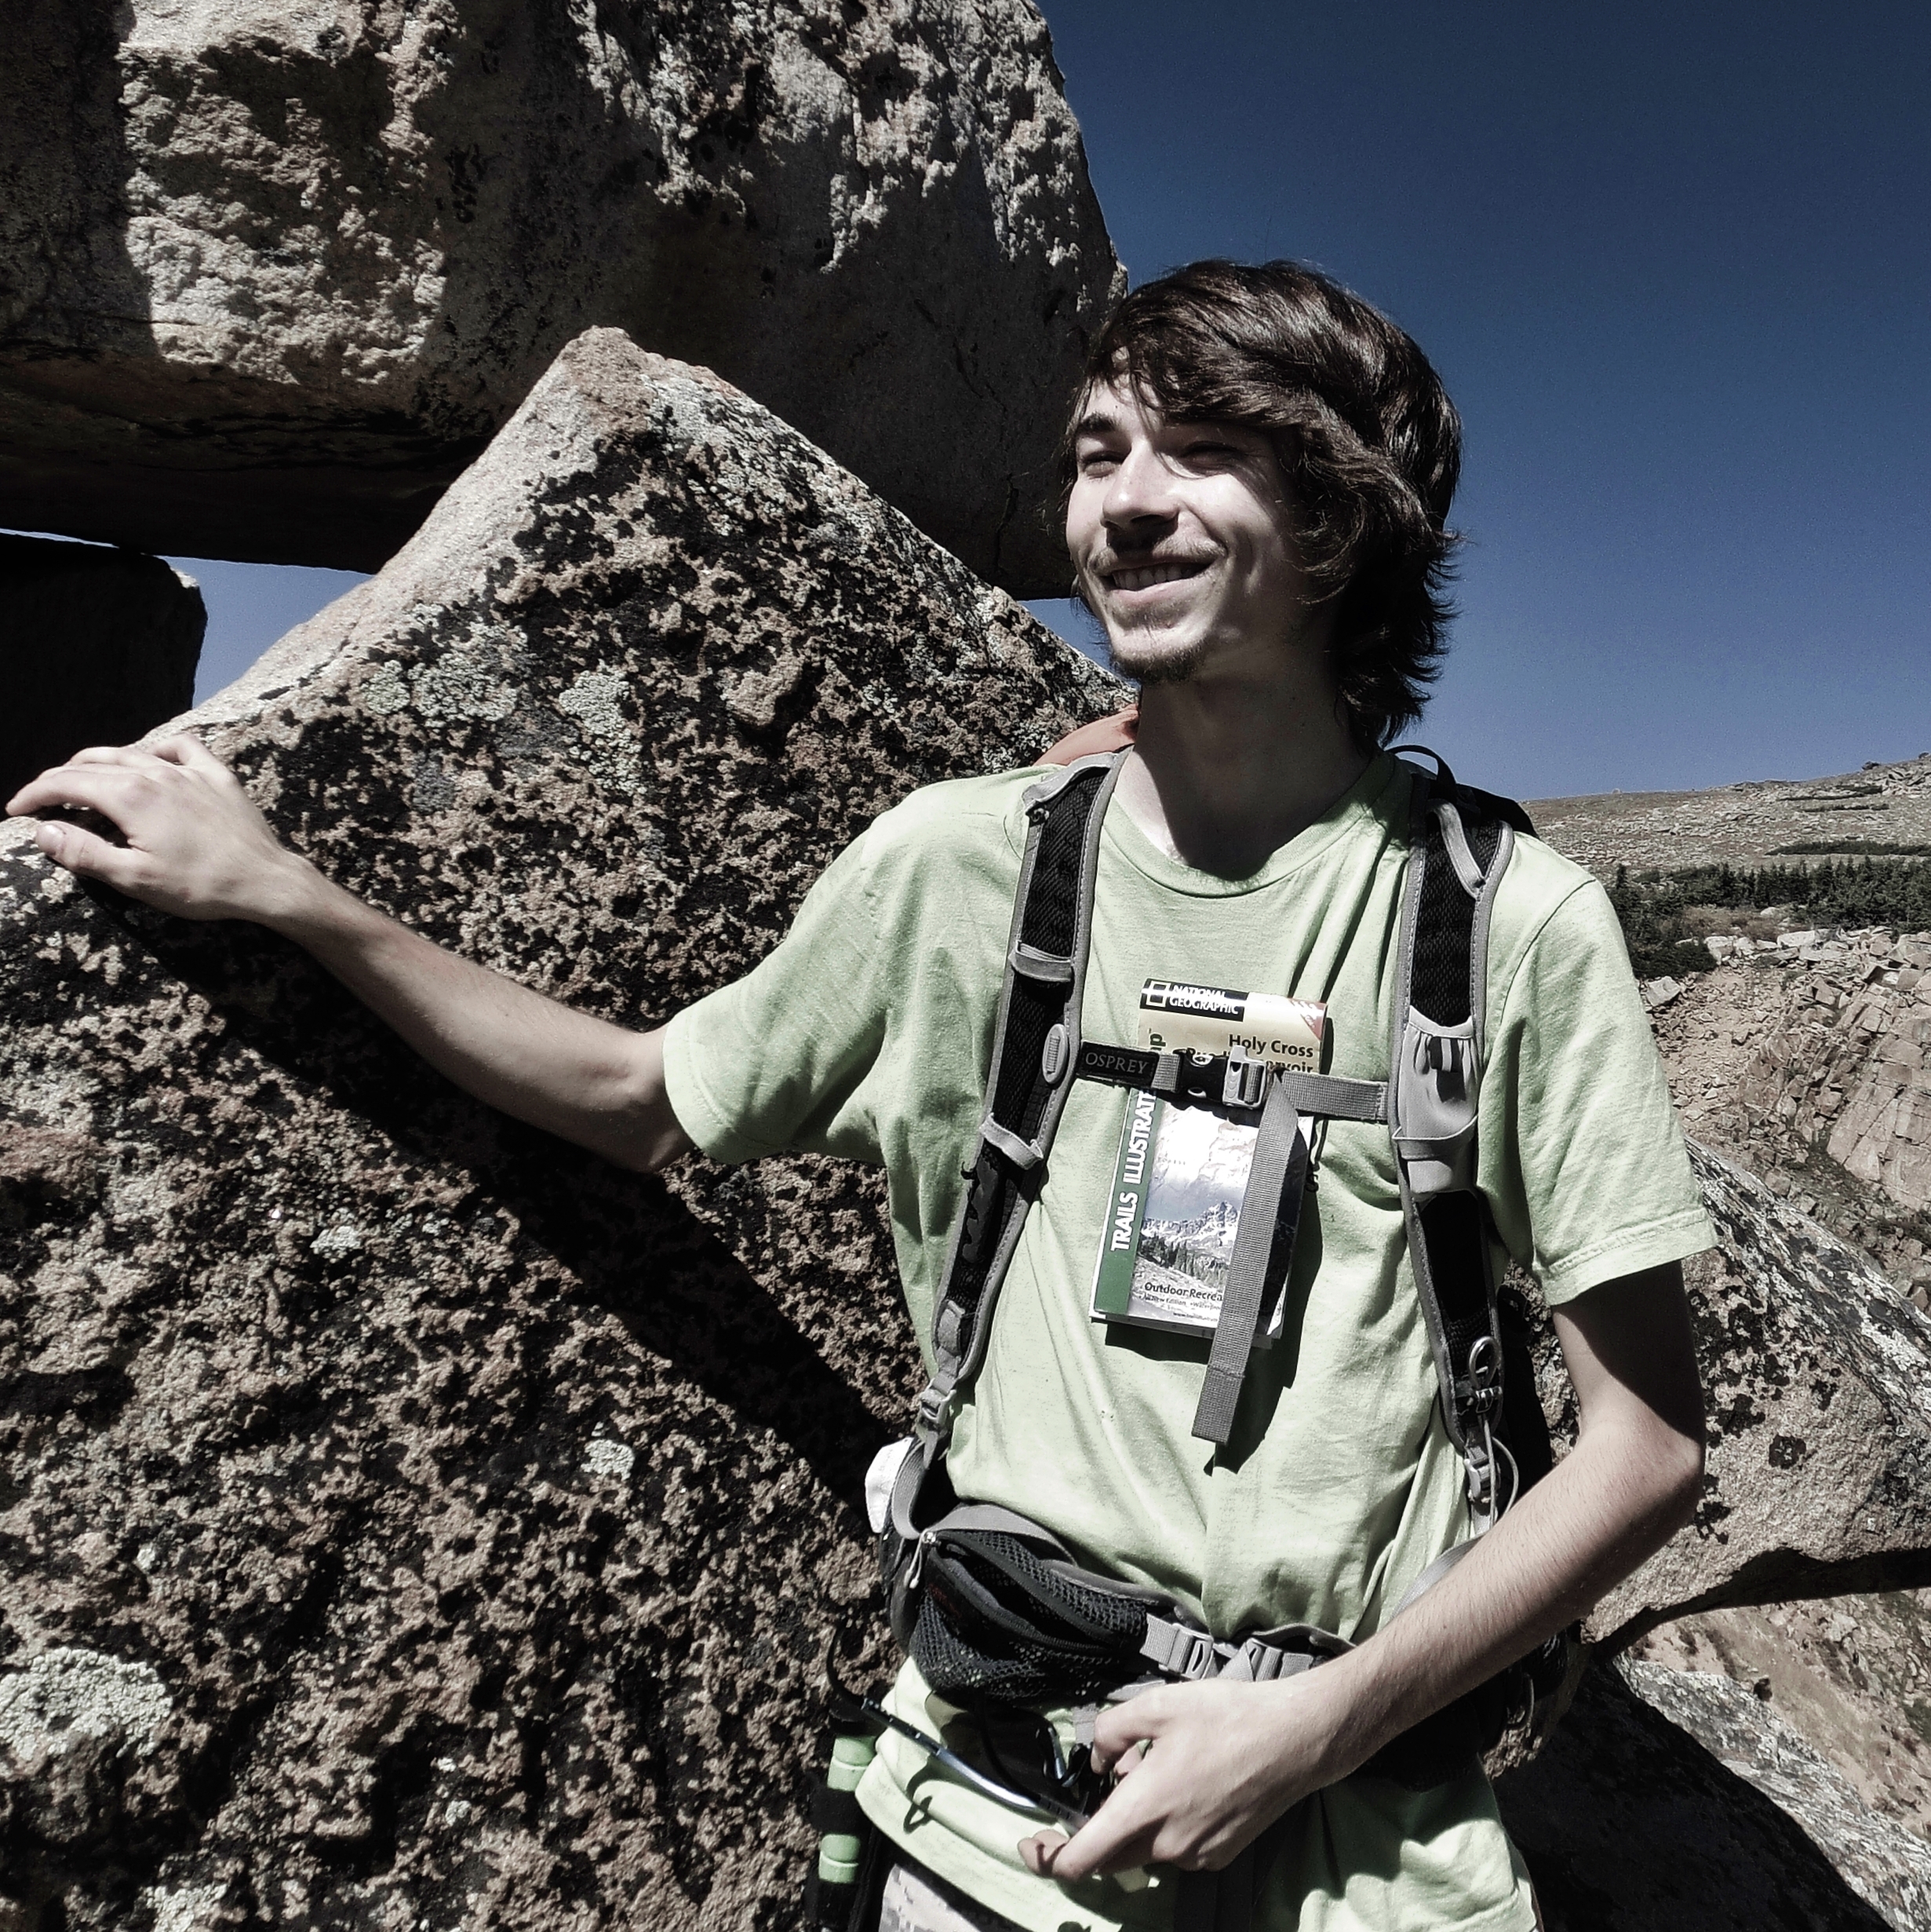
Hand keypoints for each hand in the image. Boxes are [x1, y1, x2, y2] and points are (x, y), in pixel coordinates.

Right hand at [5, 737, 310, 924]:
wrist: (265, 881)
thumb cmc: (201, 886)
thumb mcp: (134, 878)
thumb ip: (84, 852)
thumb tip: (45, 830)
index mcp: (130, 796)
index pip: (66, 783)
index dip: (34, 795)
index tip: (15, 810)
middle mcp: (156, 773)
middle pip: (92, 764)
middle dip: (58, 778)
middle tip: (40, 796)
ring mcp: (189, 771)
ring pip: (130, 752)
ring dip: (97, 761)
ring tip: (78, 774)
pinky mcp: (218, 776)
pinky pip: (181, 747)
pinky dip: (156, 749)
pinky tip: (150, 759)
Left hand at [1018, 1673, 1343, 1881]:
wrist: (1295, 1739)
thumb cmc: (1226, 1716)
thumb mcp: (1155, 1705)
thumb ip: (1110, 1733)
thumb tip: (1097, 1761)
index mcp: (1145, 1809)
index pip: (1082, 1860)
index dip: (1048, 1858)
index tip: (1029, 1844)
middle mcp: (1167, 1844)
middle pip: (1109, 1856)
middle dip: (1090, 1833)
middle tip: (1089, 1795)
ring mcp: (1196, 1855)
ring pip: (1144, 1846)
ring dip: (1133, 1819)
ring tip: (1152, 1765)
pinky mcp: (1219, 1854)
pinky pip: (1174, 1846)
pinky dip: (1163, 1823)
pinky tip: (1182, 1780)